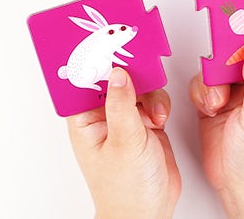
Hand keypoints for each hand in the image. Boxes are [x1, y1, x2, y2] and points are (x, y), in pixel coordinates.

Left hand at [68, 67, 179, 218]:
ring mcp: (124, 119)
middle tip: (139, 61)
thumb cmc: (125, 190)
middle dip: (127, 71)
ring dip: (148, 93)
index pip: (84, 79)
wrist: (150, 214)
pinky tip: (160, 118)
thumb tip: (117, 73)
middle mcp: (103, 115)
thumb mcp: (124, 142)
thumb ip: (122, 105)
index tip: (104, 42)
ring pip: (135, 86)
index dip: (93, 60)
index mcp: (85, 119)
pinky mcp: (144, 124)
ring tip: (153, 113)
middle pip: (112, 78)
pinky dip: (158, 103)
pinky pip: (152, 99)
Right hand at [189, 47, 243, 218]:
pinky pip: (202, 82)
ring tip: (216, 102)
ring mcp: (236, 93)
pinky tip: (208, 108)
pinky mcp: (214, 101)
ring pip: (218, 65)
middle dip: (228, 52)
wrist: (242, 191)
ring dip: (213, 80)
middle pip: (242, 51)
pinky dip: (201, 92)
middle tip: (220, 53)